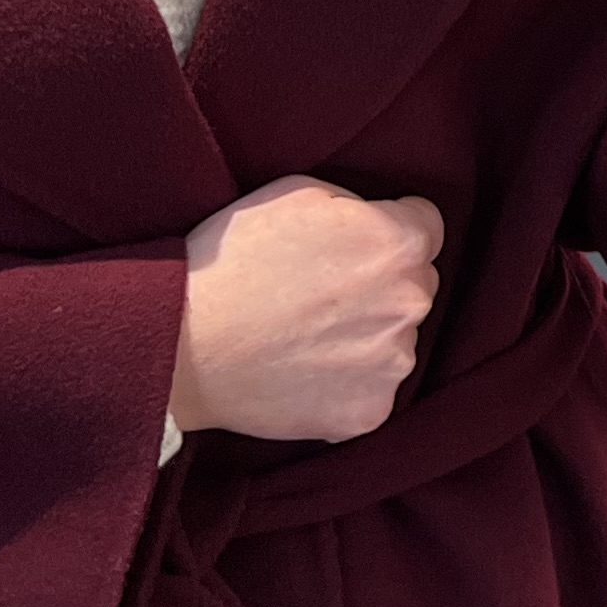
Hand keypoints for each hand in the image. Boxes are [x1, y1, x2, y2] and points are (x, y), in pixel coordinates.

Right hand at [169, 175, 445, 443]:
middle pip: (414, 285)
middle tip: (320, 293)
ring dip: (365, 337)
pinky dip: (345, 385)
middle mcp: (409, 303)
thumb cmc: (230, 260)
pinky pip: (371, 390)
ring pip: (395, 340)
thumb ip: (357, 206)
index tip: (355, 245)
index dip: (388, 230)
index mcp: (397, 244)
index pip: (425, 228)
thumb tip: (380, 220)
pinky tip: (301, 372)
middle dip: (380, 284)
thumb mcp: (295, 193)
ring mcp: (392, 364)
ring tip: (302, 336)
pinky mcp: (369, 412)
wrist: (181, 345)